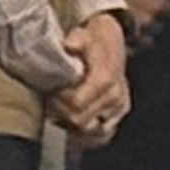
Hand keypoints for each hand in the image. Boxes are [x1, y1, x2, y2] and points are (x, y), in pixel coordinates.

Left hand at [49, 14, 130, 149]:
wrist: (113, 41)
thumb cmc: (95, 39)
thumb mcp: (85, 34)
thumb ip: (77, 40)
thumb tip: (70, 45)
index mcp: (105, 79)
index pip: (76, 104)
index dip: (59, 102)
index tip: (50, 93)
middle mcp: (115, 96)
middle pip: (80, 120)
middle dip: (62, 113)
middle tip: (51, 102)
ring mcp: (119, 108)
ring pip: (89, 131)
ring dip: (71, 123)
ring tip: (60, 109)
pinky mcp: (119, 114)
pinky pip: (100, 135)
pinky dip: (84, 132)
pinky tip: (72, 120)